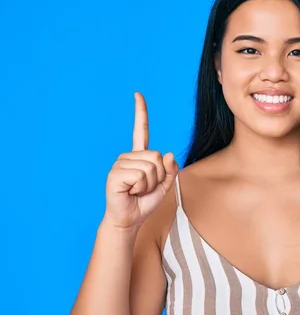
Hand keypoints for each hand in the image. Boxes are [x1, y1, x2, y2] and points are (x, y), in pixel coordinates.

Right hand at [103, 92, 178, 229]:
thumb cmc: (144, 202)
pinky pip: (141, 176)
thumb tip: (169, 154)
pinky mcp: (115, 174)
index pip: (141, 130)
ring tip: (137, 191)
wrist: (129, 220)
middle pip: (157, 157)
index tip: (137, 94)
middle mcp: (128, 156)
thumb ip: (170, 169)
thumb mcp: (164, 185)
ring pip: (151, 167)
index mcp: (140, 156)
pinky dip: (141, 188)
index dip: (140, 112)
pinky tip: (130, 192)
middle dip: (158, 177)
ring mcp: (120, 164)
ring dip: (150, 184)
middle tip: (145, 188)